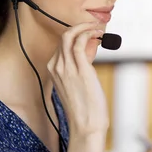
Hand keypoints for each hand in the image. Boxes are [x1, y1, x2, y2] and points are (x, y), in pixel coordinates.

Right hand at [48, 21, 108, 136]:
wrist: (86, 125)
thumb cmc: (84, 109)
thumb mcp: (75, 86)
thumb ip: (77, 70)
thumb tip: (88, 55)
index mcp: (53, 71)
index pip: (61, 45)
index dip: (75, 36)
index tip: (88, 34)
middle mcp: (56, 67)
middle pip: (63, 37)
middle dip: (78, 27)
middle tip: (93, 26)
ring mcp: (67, 68)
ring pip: (69, 36)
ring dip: (84, 26)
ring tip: (97, 27)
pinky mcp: (80, 70)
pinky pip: (79, 43)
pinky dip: (88, 33)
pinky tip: (98, 33)